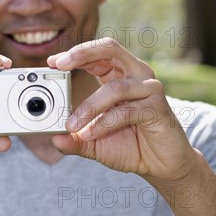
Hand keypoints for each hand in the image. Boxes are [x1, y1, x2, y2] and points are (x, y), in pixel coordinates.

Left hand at [48, 39, 198, 182]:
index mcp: (120, 73)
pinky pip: (125, 111)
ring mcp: (149, 88)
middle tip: (60, 65)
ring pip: (114, 88)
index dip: (75, 53)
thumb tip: (54, 138)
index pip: (97, 53)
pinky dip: (103, 123)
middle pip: (110, 48)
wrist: (163, 166)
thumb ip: (75, 138)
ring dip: (88, 107)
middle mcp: (136, 74)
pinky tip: (89, 134)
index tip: (52, 62)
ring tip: (71, 125)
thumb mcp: (94, 142)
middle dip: (82, 54)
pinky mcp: (157, 107)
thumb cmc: (130, 146)